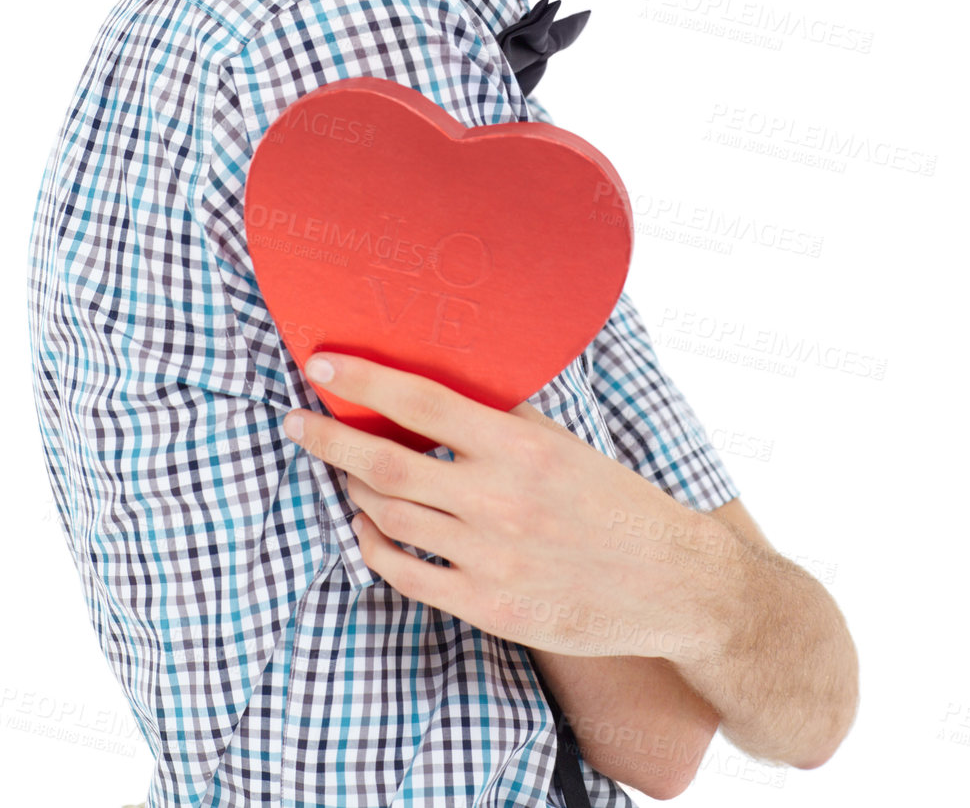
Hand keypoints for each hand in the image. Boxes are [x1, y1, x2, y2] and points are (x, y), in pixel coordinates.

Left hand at [282, 353, 726, 662]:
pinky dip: (373, 545)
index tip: (322, 363)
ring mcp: (490, 559)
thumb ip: (506, 416)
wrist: (672, 582)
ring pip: (388, 516)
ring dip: (352, 489)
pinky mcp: (489, 607)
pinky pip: (406, 573)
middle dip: (330, 438)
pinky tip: (367, 526)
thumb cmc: (615, 501)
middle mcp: (500, 500)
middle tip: (297, 422)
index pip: (422, 401)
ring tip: (341, 470)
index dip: (364, 380)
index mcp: (521, 446)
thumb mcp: (566, 442)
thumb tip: (444, 381)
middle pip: (385, 463)